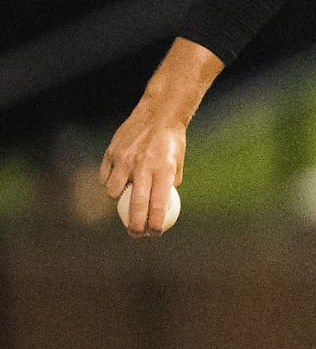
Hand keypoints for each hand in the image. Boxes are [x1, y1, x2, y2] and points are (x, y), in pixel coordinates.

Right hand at [98, 38, 220, 238]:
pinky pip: (105, 176)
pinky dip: (109, 182)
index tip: (154, 234)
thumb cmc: (171, 142)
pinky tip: (116, 184)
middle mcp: (142, 166)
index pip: (158, 204)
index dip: (155, 223)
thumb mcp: (177, 163)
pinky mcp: (110, 152)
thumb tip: (160, 209)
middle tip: (136, 234)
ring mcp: (123, 159)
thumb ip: (167, 185)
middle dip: (134, 225)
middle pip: (133, 204)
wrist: (158, 113)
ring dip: (118, 200)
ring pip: (112, 191)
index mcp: (163, 170)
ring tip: (126, 200)